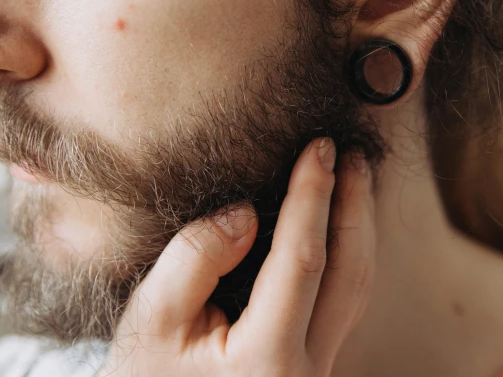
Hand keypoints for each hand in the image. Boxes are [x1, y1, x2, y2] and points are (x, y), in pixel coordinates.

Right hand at [98, 138, 375, 376]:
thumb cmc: (144, 376)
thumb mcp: (151, 316)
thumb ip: (197, 257)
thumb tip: (246, 212)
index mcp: (265, 360)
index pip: (302, 260)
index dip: (313, 196)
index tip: (320, 148)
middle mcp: (305, 370)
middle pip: (349, 274)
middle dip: (355, 206)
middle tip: (352, 154)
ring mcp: (317, 371)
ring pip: (355, 290)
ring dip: (358, 229)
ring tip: (353, 180)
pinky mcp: (313, 365)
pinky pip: (344, 302)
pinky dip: (347, 255)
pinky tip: (338, 226)